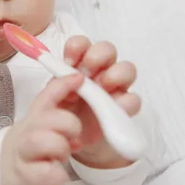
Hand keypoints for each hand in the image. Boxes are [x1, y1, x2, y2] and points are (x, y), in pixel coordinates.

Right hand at [0, 74, 85, 184]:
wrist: (0, 174)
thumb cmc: (29, 148)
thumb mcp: (40, 125)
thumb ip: (58, 114)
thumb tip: (79, 104)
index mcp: (34, 117)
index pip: (47, 95)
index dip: (63, 85)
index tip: (79, 78)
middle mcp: (26, 131)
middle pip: (48, 117)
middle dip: (70, 125)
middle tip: (73, 137)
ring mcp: (23, 153)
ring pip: (42, 141)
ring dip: (61, 148)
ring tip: (62, 156)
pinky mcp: (23, 176)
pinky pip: (46, 172)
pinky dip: (58, 174)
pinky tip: (57, 174)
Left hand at [60, 36, 140, 168]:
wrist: (68, 140)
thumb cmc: (61, 113)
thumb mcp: (51, 99)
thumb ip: (56, 85)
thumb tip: (65, 71)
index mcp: (78, 64)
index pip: (82, 44)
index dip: (77, 47)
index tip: (69, 62)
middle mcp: (99, 71)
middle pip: (107, 49)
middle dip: (98, 56)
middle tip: (86, 73)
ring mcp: (115, 87)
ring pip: (127, 68)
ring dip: (115, 74)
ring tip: (102, 88)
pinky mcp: (124, 107)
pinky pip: (134, 99)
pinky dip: (124, 102)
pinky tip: (111, 110)